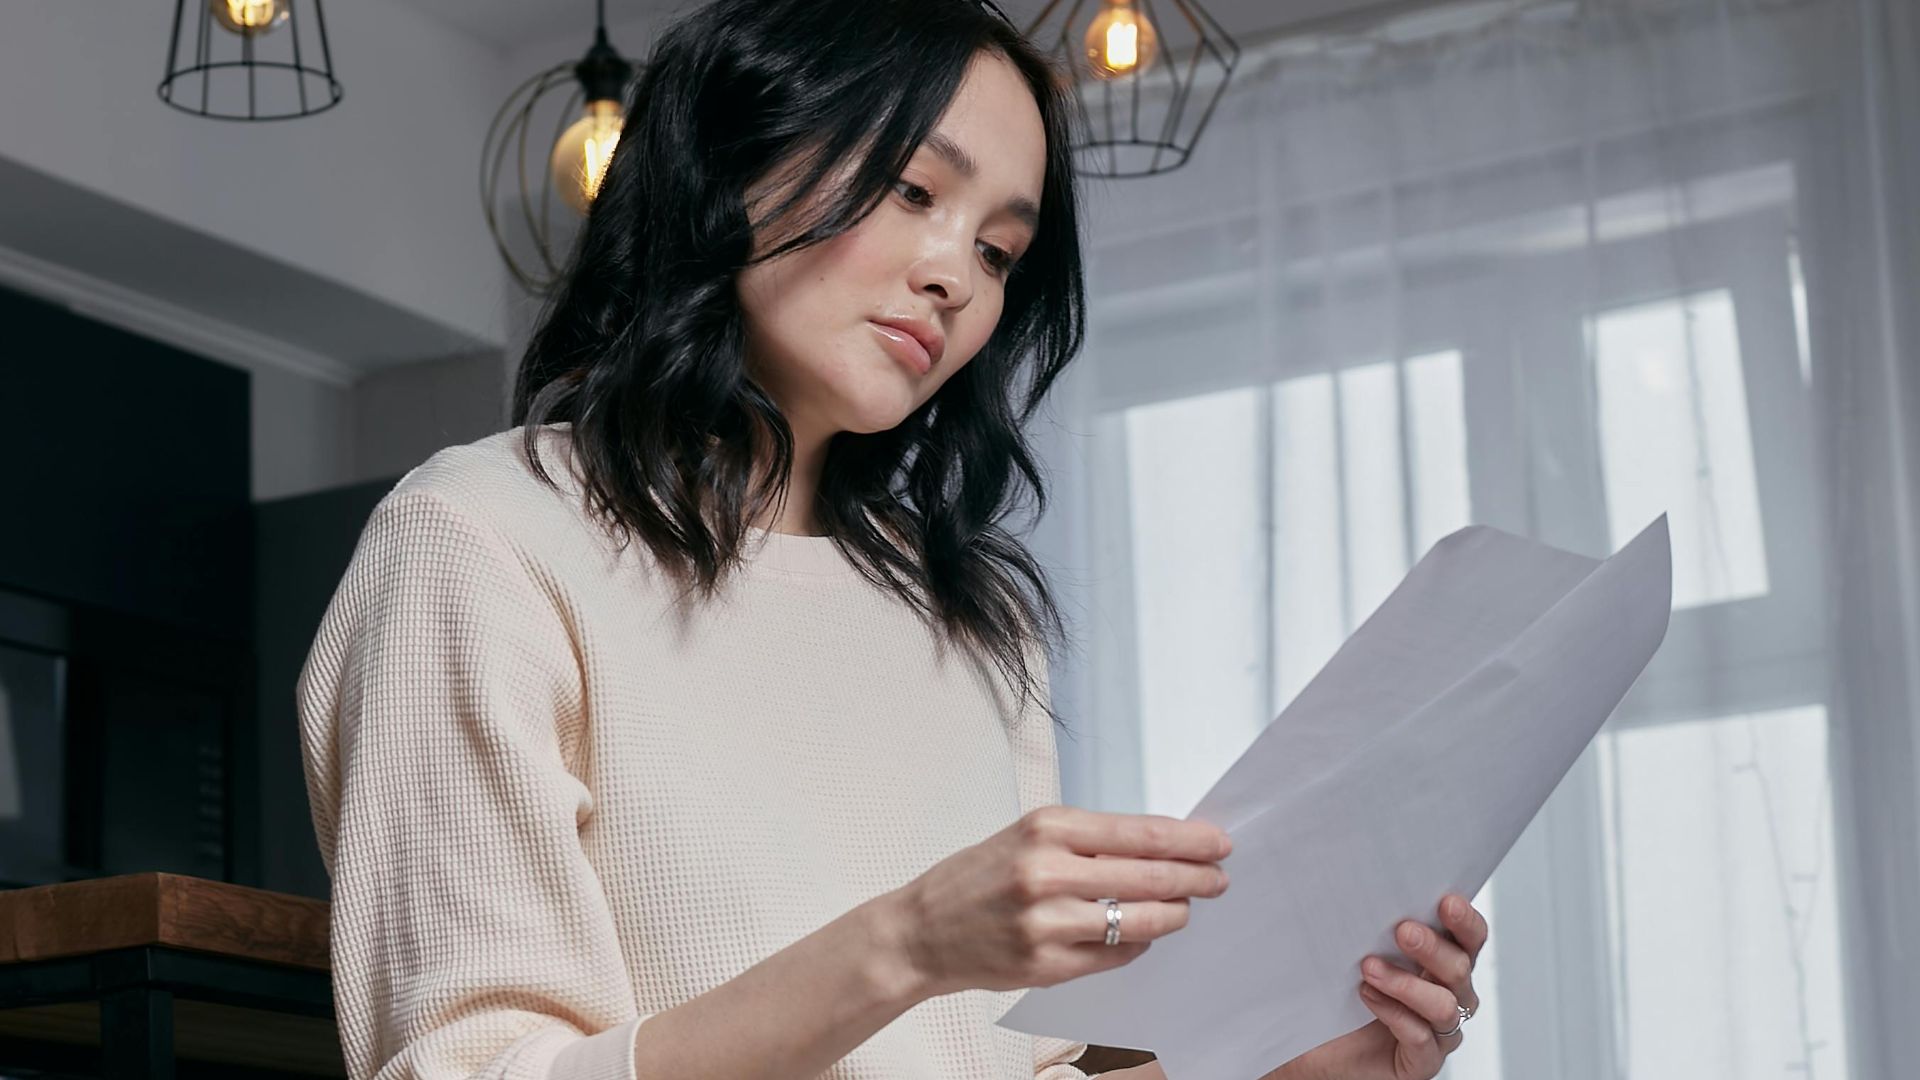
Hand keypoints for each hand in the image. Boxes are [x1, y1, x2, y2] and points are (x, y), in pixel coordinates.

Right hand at [885, 805, 1231, 996]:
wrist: (922, 930)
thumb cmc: (977, 877)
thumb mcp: (1028, 836)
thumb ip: (1088, 841)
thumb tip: (1159, 848)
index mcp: (1047, 828)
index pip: (1139, 833)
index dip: (1188, 840)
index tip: (1218, 843)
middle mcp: (1048, 872)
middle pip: (1149, 876)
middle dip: (1195, 879)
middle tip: (1219, 879)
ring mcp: (1048, 923)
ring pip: (1139, 921)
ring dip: (1173, 915)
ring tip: (1183, 910)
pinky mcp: (1047, 965)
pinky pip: (1116, 955)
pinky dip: (1136, 944)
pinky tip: (1139, 934)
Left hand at [1261, 893, 1489, 1079]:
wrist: (1317, 1045)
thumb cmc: (1339, 995)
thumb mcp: (1357, 950)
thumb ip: (1372, 925)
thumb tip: (1363, 885)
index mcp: (1442, 963)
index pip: (1471, 939)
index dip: (1465, 921)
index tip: (1446, 902)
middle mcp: (1448, 996)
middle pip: (1460, 968)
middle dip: (1432, 947)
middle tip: (1402, 930)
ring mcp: (1438, 1032)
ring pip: (1443, 1005)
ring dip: (1406, 983)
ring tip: (1369, 967)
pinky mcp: (1421, 1061)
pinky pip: (1422, 1040)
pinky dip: (1395, 1014)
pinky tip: (1368, 996)